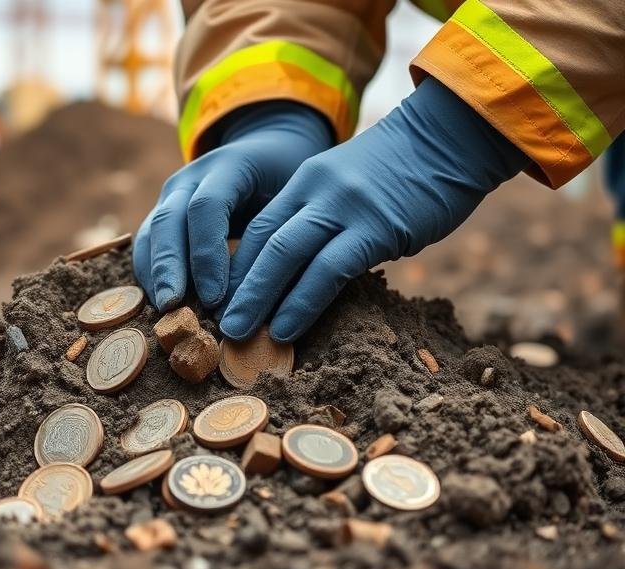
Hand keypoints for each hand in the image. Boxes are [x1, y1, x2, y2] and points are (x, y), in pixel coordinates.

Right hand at [134, 101, 333, 310]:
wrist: (268, 151)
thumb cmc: (288, 181)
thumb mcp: (295, 196)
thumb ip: (280, 234)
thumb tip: (272, 295)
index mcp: (228, 165)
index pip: (207, 207)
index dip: (207, 253)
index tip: (215, 297)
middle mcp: (192, 177)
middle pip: (169, 220)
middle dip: (169, 267)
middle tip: (173, 307)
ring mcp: (172, 194)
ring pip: (151, 232)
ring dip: (155, 273)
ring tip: (164, 310)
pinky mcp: (163, 213)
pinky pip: (147, 243)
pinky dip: (151, 272)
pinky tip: (162, 303)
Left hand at [219, 77, 529, 341]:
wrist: (452, 136)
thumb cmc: (407, 170)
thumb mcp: (350, 184)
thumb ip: (324, 216)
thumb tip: (302, 267)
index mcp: (304, 183)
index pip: (254, 229)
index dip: (231, 268)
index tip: (218, 302)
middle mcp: (314, 192)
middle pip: (260, 244)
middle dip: (233, 287)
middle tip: (214, 324)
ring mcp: (343, 208)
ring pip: (283, 256)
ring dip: (256, 299)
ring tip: (236, 333)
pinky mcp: (374, 227)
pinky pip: (327, 271)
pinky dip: (301, 303)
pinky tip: (285, 329)